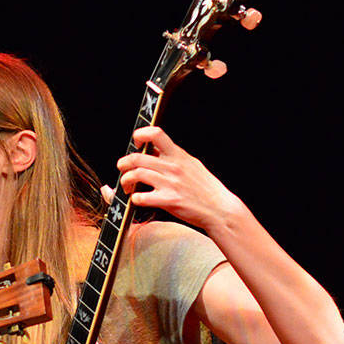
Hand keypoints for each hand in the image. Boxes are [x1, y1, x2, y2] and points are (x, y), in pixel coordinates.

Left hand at [102, 126, 241, 231]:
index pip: (156, 134)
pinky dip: (134, 198)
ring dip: (126, 180)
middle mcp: (173, 167)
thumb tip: (153, 148)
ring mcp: (171, 183)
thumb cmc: (205, 188)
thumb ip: (172, 156)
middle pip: (137, 157)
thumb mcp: (191, 164)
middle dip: (123, 163)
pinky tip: (137, 199)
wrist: (220, 209)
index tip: (136, 143)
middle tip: (122, 169)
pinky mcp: (169, 200)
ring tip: (127, 186)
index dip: (140, 135)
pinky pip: (141, 197)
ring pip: (136, 174)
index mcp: (178, 155)